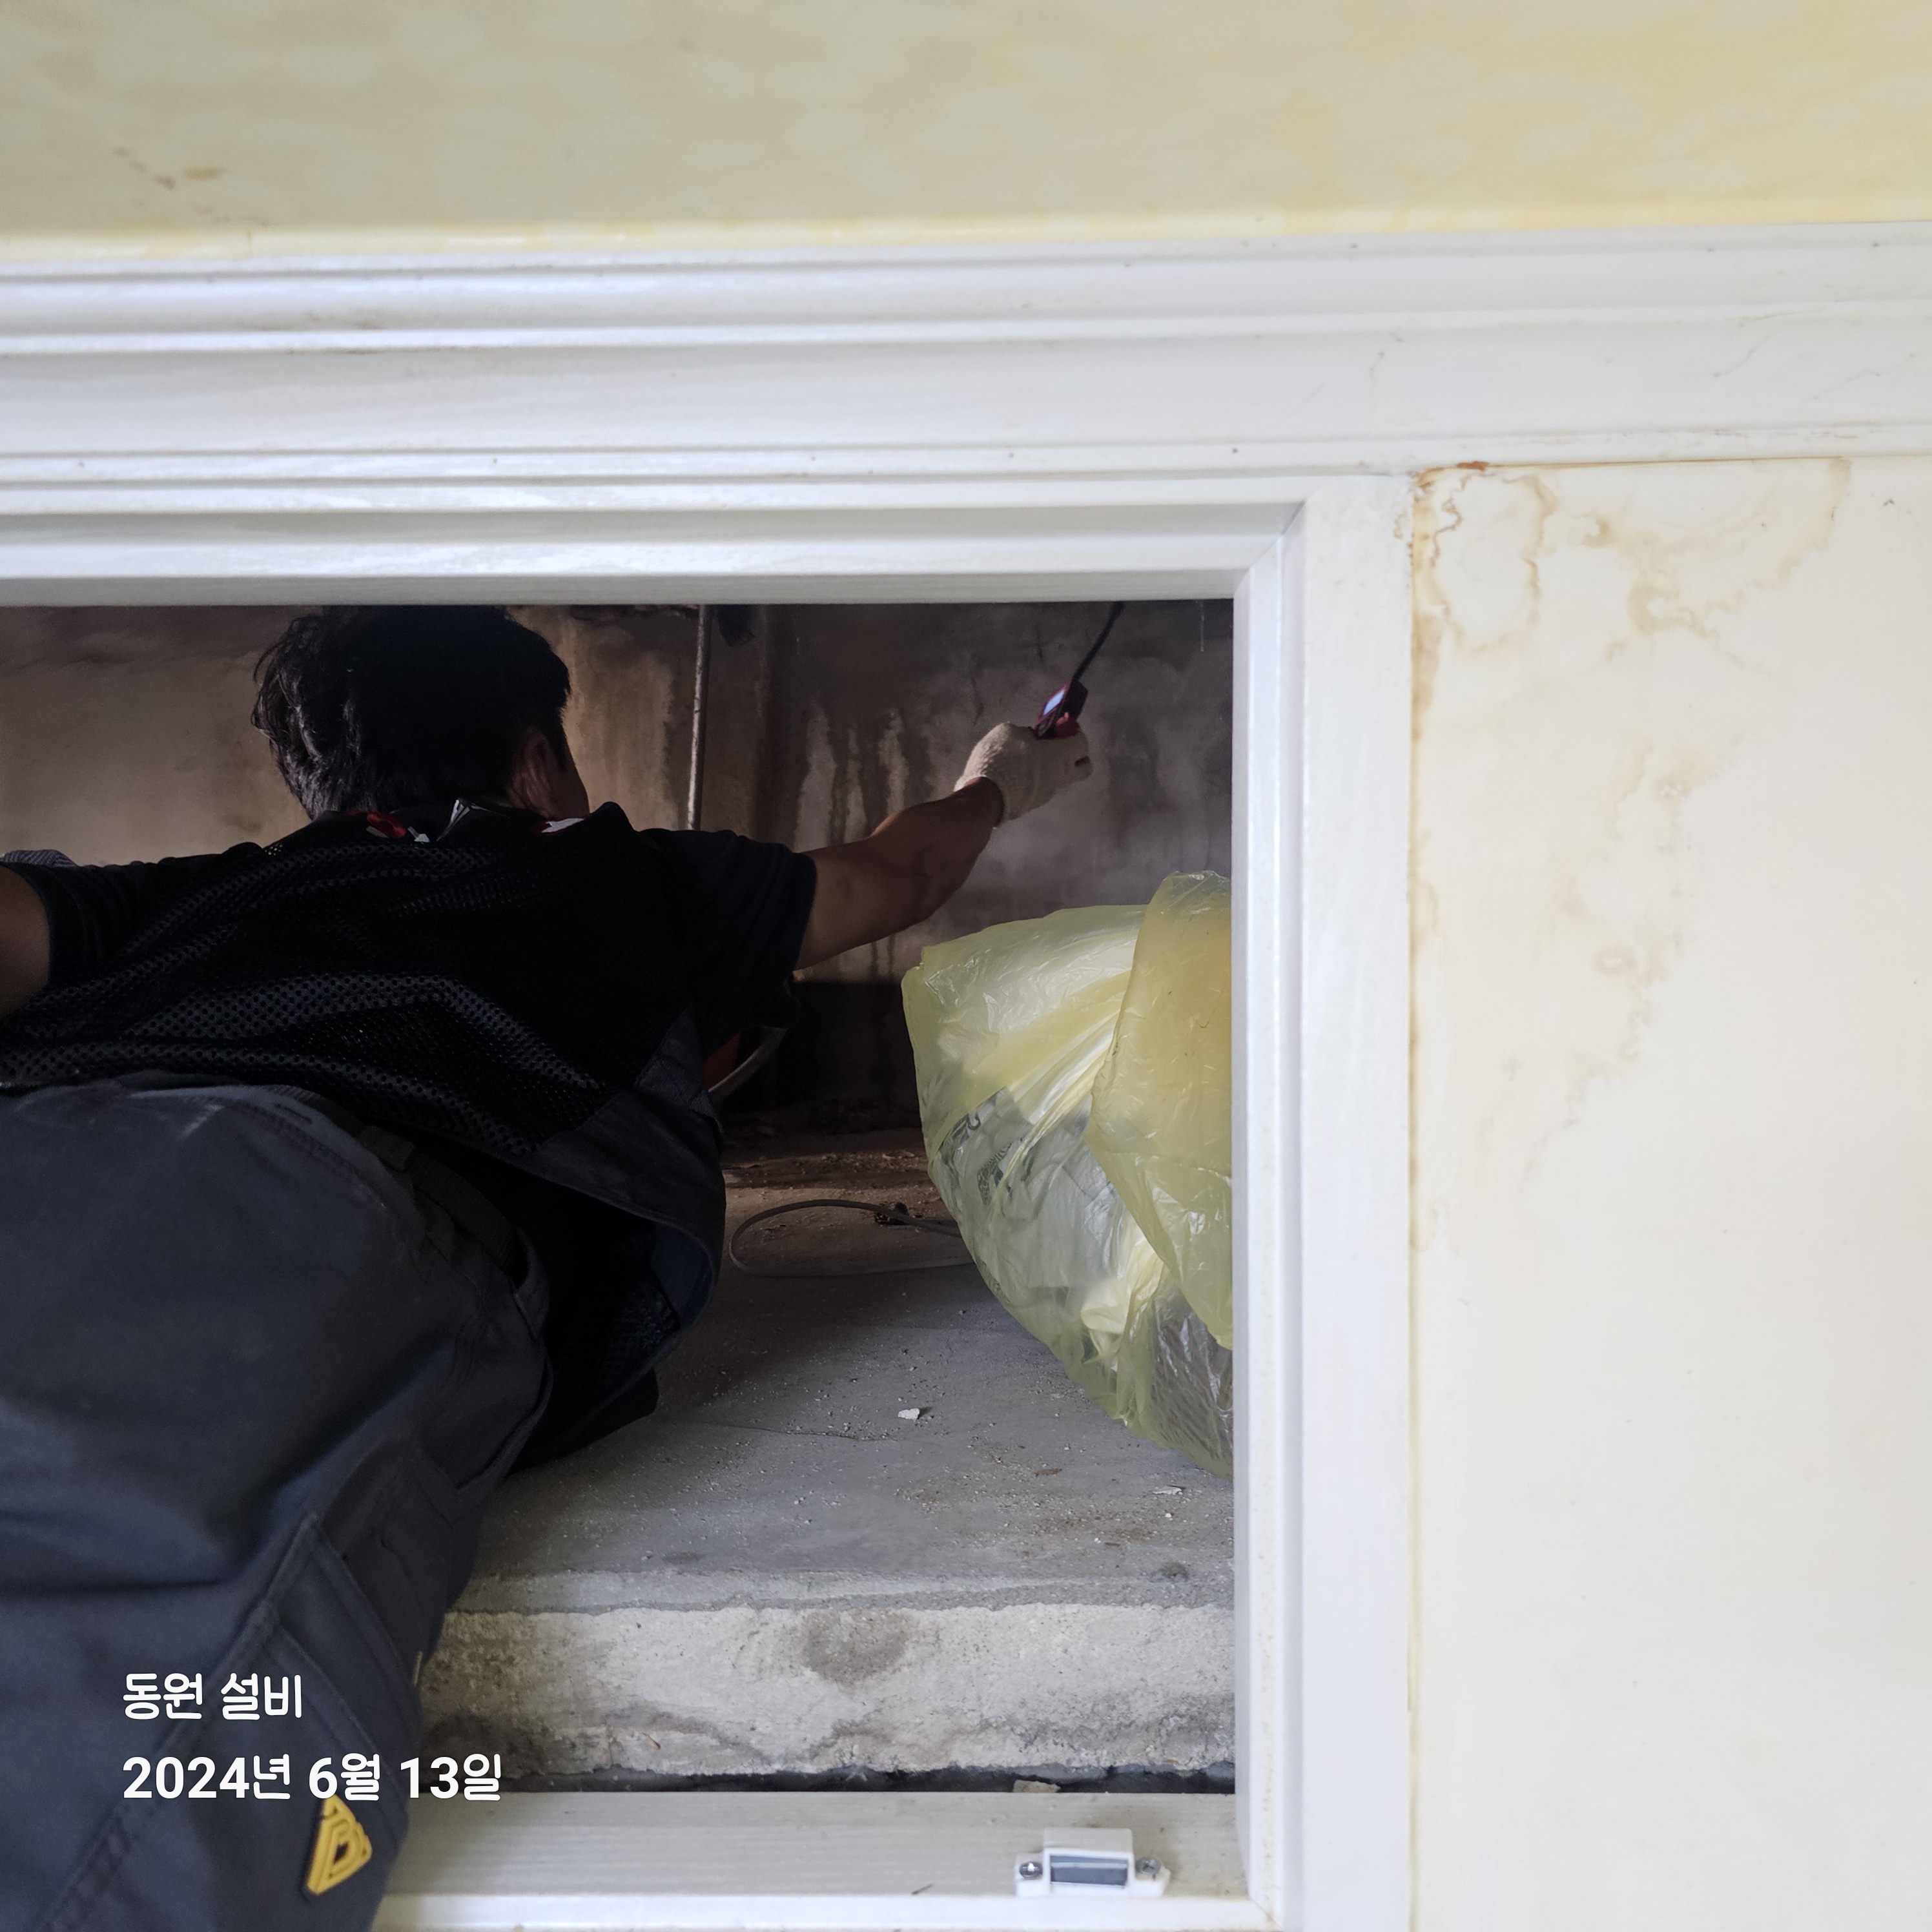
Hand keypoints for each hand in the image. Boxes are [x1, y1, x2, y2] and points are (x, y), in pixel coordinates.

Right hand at [953, 723, 1093, 823]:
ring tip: (1031, 759)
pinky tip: (1019, 773)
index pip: (1082, 743)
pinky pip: (1044, 787)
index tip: (1062, 727)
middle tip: (1060, 747)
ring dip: (1054, 768)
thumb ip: (1025, 733)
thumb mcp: (1009, 732)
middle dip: (1078, 756)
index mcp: (1060, 755)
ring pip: (1062, 779)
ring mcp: (1049, 793)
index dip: (1075, 733)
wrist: (987, 797)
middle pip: (1085, 768)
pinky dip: (1038, 779)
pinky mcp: (1035, 804)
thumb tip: (1030, 739)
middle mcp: (1061, 776)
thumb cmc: (1002, 758)